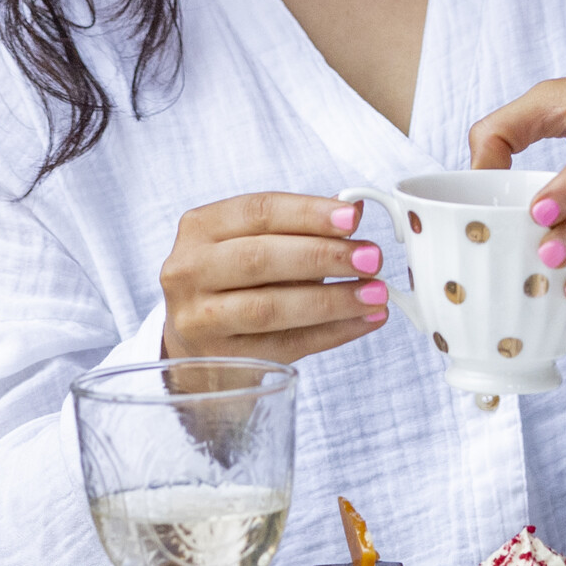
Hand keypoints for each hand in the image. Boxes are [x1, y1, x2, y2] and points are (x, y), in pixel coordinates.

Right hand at [160, 194, 393, 362]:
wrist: (202, 345)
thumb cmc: (238, 282)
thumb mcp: (258, 243)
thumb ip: (302, 226)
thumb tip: (354, 207)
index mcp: (201, 228)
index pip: (257, 211)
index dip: (308, 213)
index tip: (354, 218)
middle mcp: (189, 271)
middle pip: (260, 258)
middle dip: (323, 256)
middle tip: (371, 258)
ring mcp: (198, 318)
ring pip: (269, 307)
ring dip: (333, 300)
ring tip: (377, 293)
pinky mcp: (221, 359)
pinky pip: (285, 345)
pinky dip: (333, 332)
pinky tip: (365, 320)